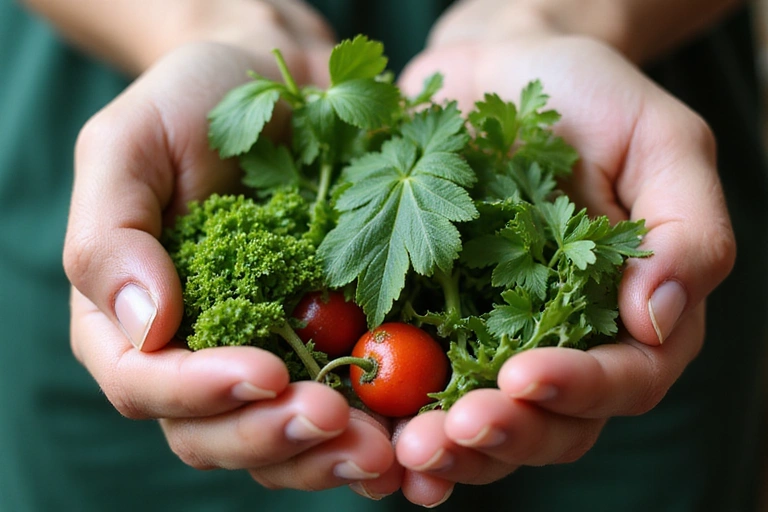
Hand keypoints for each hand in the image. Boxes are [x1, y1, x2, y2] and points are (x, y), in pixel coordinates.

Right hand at [63, 32, 400, 492]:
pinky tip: (406, 437)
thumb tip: (144, 327)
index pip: (144, 383)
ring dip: (325, 456)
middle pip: (212, 434)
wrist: (284, 87)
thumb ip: (111, 235)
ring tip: (382, 447)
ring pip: (277, 441)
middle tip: (332, 419)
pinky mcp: (326, 347)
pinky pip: (339, 412)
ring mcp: (264, 354)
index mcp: (130, 317)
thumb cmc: (196, 104)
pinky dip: (367, 435)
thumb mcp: (129, 146)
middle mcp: (194, 351)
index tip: (264, 373)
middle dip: (271, 436)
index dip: (198, 392)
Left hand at [392, 30, 733, 505]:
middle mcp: (564, 337)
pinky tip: (380, 442)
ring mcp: (495, 334)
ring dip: (452, 448)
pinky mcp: (433, 320)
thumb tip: (657, 320)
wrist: (496, 68)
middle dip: (504, 435)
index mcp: (630, 310)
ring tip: (409, 449)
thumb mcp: (660, 140)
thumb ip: (686, 230)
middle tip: (451, 431)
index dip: (578, 389)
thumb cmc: (587, 95)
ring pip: (487, 424)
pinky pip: (422, 387)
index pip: (624, 379)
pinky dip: (403, 424)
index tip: (523, 376)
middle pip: (551, 423)